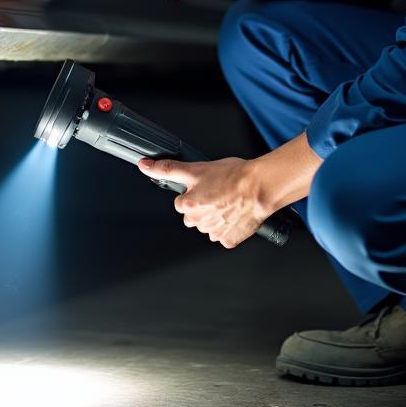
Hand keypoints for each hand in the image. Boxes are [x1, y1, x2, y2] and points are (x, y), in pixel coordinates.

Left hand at [137, 156, 265, 248]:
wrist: (260, 187)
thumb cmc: (233, 177)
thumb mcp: (196, 168)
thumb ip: (168, 168)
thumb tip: (145, 166)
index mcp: (188, 206)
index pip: (181, 203)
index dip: (192, 193)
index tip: (205, 188)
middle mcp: (199, 222)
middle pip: (193, 216)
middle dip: (201, 206)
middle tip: (217, 193)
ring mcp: (214, 233)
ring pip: (207, 226)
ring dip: (214, 217)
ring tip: (227, 201)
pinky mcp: (229, 240)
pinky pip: (223, 235)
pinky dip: (227, 227)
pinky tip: (233, 214)